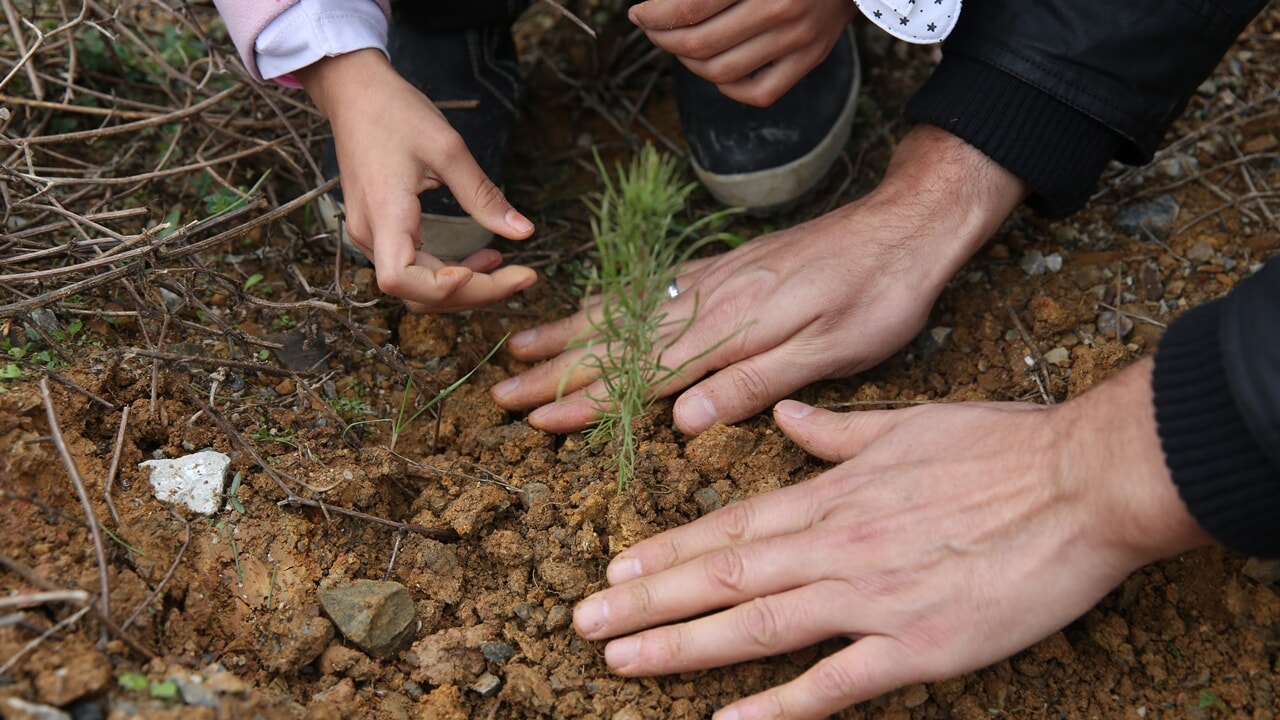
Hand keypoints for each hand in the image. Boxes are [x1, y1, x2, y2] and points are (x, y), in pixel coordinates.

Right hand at [296, 50, 536, 312]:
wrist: (354, 93)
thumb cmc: (395, 113)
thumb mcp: (448, 148)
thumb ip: (483, 195)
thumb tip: (524, 232)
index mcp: (384, 212)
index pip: (401, 280)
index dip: (442, 289)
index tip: (486, 271)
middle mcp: (369, 233)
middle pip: (418, 292)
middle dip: (474, 293)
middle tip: (523, 278)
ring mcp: (370, 235)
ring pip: (417, 288)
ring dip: (464, 288)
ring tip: (505, 266)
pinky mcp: (378, 232)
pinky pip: (413, 269)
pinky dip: (449, 274)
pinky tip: (482, 260)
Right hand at [492, 125, 1027, 434]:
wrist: (904, 225)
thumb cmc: (878, 296)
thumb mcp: (831, 351)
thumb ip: (754, 383)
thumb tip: (682, 420)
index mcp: (732, 330)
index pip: (642, 374)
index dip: (587, 401)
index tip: (537, 419)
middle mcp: (709, 301)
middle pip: (619, 343)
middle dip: (556, 371)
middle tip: (502, 391)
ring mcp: (712, 279)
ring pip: (625, 312)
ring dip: (569, 334)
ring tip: (521, 347)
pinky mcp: (724, 266)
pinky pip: (651, 288)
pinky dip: (609, 302)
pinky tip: (588, 310)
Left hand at [571, 359, 1211, 719]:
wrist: (1081, 482)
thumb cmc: (1000, 447)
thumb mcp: (906, 421)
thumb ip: (834, 429)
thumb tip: (787, 416)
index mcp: (832, 495)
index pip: (729, 526)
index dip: (667, 551)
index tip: (614, 569)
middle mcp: (835, 546)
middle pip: (722, 578)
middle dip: (647, 602)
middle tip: (583, 625)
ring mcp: (872, 599)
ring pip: (757, 626)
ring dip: (683, 646)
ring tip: (623, 662)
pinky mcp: (919, 649)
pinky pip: (834, 684)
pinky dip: (778, 708)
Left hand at [629, 0, 858, 105]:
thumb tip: (663, 1)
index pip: (691, 7)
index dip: (654, 14)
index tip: (639, 13)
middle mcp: (782, 8)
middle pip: (699, 43)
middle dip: (663, 39)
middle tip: (652, 29)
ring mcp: (799, 38)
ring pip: (721, 72)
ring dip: (688, 63)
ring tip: (680, 45)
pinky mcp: (811, 58)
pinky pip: (757, 93)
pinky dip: (727, 87)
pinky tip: (717, 69)